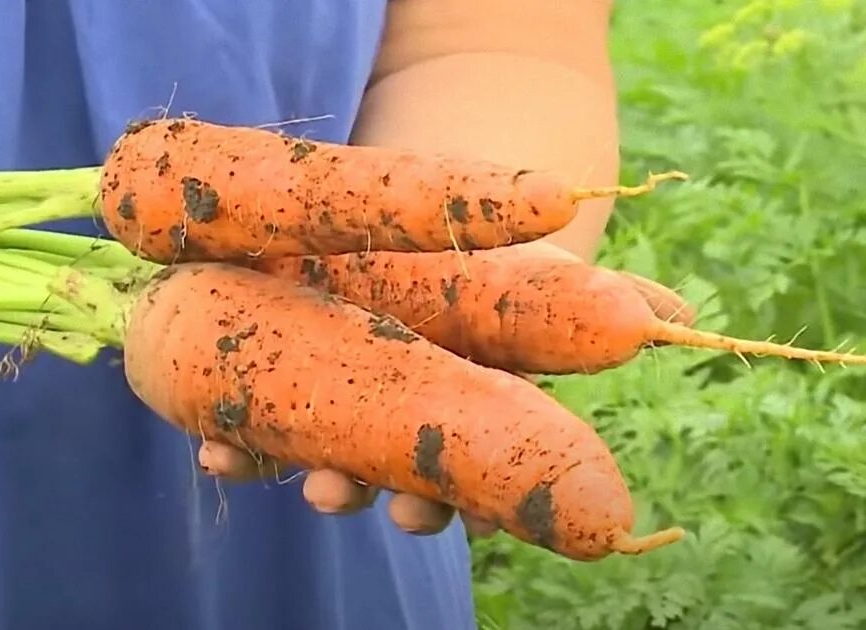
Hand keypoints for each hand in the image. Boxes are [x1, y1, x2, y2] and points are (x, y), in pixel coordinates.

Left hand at [195, 241, 695, 536]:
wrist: (381, 205)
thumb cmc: (461, 245)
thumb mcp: (511, 268)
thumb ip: (582, 293)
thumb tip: (679, 311)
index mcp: (448, 404)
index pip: (456, 470)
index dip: (454, 502)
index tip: (447, 516)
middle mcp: (388, 416)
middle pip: (381, 476)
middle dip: (375, 496)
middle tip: (360, 500)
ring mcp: (324, 403)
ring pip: (315, 459)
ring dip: (306, 478)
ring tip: (303, 481)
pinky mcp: (262, 382)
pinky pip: (245, 426)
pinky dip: (235, 447)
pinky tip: (219, 453)